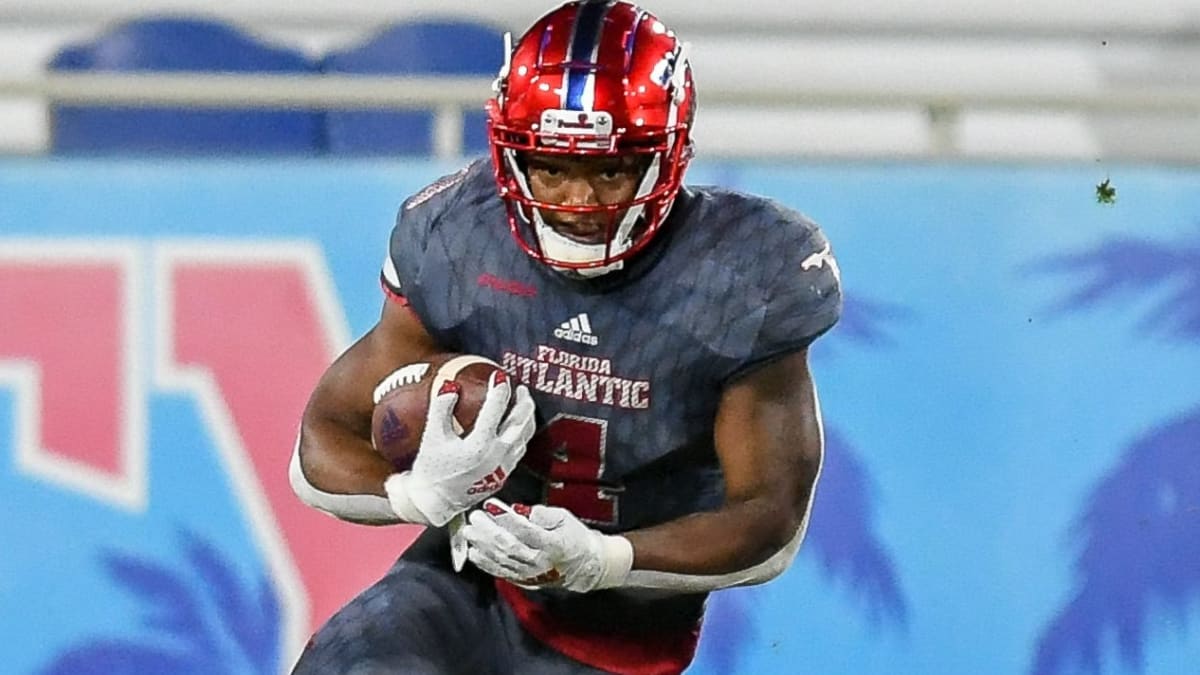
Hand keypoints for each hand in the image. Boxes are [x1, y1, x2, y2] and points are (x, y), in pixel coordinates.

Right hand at [385, 373, 535, 525]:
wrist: (435, 502)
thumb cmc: (431, 469)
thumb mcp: (432, 436)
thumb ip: (441, 407)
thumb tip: (450, 385)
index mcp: (479, 445)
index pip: (496, 410)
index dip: (500, 390)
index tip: (500, 376)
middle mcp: (496, 456)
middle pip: (520, 422)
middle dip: (524, 402)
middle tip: (521, 389)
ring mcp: (502, 467)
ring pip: (524, 437)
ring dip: (527, 418)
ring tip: (523, 405)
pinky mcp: (503, 475)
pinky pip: (519, 450)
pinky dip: (521, 435)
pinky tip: (516, 429)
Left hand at [460, 498, 632, 592]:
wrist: (584, 565)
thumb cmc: (574, 537)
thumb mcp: (564, 518)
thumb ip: (543, 514)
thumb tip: (520, 511)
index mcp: (553, 544)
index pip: (525, 531)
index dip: (506, 518)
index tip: (491, 506)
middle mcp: (540, 562)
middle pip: (509, 546)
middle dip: (488, 532)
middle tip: (475, 518)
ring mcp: (530, 574)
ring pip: (502, 560)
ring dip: (483, 546)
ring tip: (470, 533)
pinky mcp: (523, 580)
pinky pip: (501, 572)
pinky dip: (486, 564)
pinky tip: (474, 553)